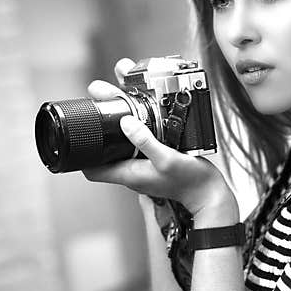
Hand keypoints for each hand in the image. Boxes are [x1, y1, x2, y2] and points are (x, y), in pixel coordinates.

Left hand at [81, 59, 236, 216]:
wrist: (209, 192)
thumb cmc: (190, 182)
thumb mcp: (167, 159)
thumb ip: (145, 141)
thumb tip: (124, 123)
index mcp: (129, 174)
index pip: (92, 170)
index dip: (82, 153)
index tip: (82, 131)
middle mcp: (132, 171)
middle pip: (105, 150)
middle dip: (100, 125)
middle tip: (101, 98)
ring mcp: (142, 167)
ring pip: (121, 144)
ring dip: (119, 122)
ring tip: (119, 97)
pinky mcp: (154, 161)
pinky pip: (137, 143)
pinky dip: (136, 127)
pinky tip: (142, 114)